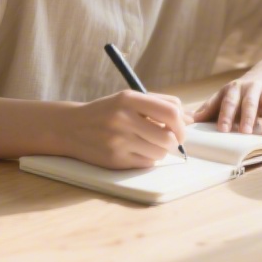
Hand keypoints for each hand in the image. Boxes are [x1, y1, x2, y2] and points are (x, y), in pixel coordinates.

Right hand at [60, 91, 190, 169]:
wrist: (70, 128)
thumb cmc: (106, 112)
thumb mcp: (127, 99)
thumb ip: (159, 104)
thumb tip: (191, 118)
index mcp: (128, 99)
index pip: (171, 112)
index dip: (182, 123)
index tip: (181, 127)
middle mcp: (123, 119)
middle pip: (169, 136)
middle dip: (175, 140)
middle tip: (171, 140)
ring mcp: (118, 141)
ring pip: (160, 152)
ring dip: (161, 150)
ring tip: (148, 143)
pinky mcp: (115, 160)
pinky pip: (147, 163)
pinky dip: (148, 158)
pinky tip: (135, 151)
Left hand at [192, 65, 261, 134]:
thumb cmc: (242, 91)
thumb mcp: (226, 95)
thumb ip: (210, 108)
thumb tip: (189, 120)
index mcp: (234, 89)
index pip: (228, 101)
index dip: (225, 115)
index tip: (222, 129)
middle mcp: (251, 87)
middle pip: (249, 102)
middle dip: (247, 117)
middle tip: (244, 132)